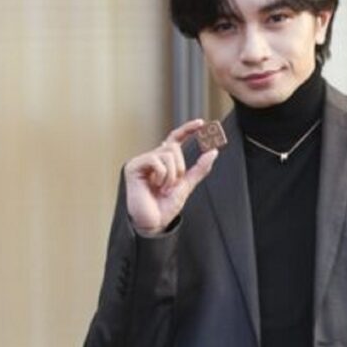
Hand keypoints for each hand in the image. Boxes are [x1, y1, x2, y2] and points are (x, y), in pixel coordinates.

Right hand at [125, 119, 218, 235]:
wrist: (153, 222)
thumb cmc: (164, 207)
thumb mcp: (186, 185)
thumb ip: (199, 169)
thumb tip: (213, 152)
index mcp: (163, 162)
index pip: (175, 140)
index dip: (187, 130)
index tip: (201, 123)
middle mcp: (152, 159)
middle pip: (173, 147)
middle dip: (179, 168)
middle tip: (172, 185)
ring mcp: (141, 162)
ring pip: (167, 153)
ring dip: (172, 174)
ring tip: (162, 188)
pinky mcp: (133, 166)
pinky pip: (156, 159)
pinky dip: (162, 175)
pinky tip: (154, 186)